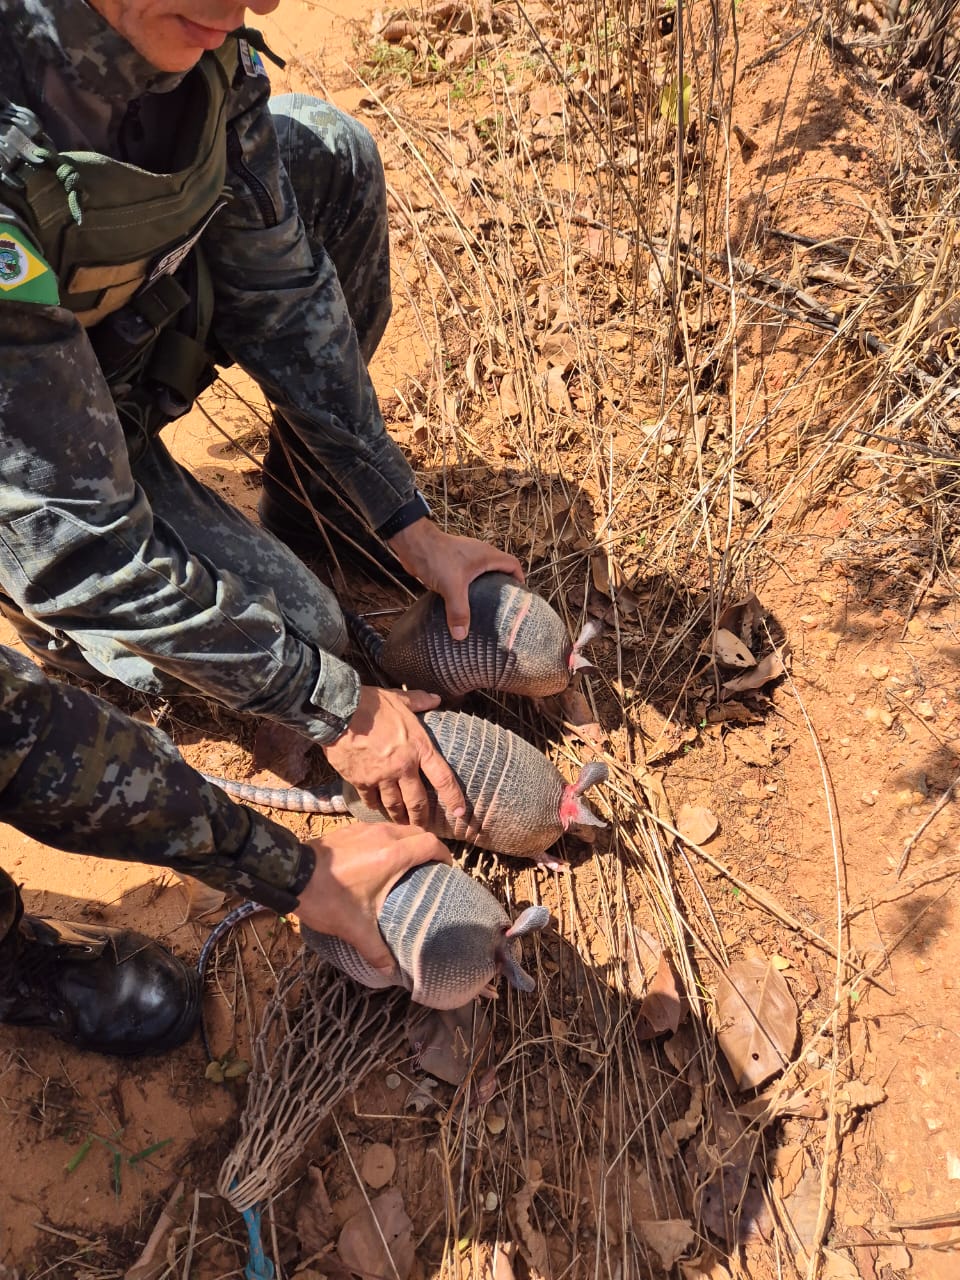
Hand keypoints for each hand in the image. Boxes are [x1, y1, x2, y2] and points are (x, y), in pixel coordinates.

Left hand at [294, 822, 451, 973]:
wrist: (289, 874)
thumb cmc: (328, 898)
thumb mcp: (355, 928)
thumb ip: (376, 950)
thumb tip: (391, 972)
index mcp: (393, 855)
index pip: (431, 845)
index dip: (444, 856)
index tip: (447, 870)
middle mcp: (383, 835)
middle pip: (417, 832)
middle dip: (428, 848)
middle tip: (430, 869)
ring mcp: (364, 828)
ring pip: (397, 828)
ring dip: (407, 842)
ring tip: (406, 865)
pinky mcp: (348, 829)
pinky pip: (378, 829)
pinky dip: (387, 840)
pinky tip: (378, 859)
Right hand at [322, 685, 468, 827]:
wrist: (339, 711)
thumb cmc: (372, 703)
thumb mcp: (400, 698)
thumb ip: (419, 701)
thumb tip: (435, 698)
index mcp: (419, 748)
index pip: (443, 777)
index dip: (453, 797)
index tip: (459, 812)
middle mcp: (403, 767)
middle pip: (417, 801)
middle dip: (421, 817)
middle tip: (424, 827)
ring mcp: (381, 777)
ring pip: (394, 805)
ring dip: (400, 817)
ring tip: (402, 824)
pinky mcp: (361, 781)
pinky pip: (371, 800)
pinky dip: (374, 806)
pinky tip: (376, 809)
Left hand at [388, 518, 523, 639]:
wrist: (413, 543)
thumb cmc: (436, 556)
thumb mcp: (452, 586)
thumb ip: (458, 611)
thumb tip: (461, 635)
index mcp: (487, 556)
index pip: (513, 565)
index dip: (520, 579)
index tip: (520, 597)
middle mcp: (479, 555)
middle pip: (499, 571)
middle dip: (502, 588)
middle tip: (503, 607)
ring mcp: (465, 558)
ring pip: (481, 575)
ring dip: (484, 589)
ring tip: (484, 609)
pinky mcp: (452, 564)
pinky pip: (466, 578)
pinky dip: (467, 589)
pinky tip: (462, 604)